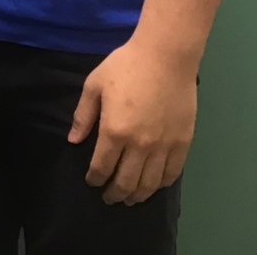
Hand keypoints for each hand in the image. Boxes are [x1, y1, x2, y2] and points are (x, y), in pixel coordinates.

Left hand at [68, 38, 197, 204]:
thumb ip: (83, 116)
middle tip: (109, 197)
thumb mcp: (94, 85)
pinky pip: (172, 173)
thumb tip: (74, 141)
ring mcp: (163, 146)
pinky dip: (161, 184)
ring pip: (149, 184)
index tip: (92, 182)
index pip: (102, 167)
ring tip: (130, 199)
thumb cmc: (125, 66)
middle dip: (115, 193)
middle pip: (126, 182)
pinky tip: (153, 185)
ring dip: (138, 196)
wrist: (166, 56)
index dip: (95, 179)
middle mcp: (139, 145)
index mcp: (114, 131)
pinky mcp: (182, 143)